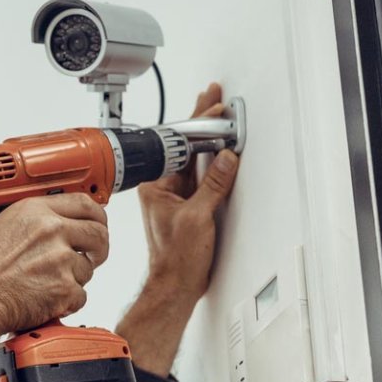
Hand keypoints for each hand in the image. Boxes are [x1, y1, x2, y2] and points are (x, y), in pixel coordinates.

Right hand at [0, 193, 108, 351]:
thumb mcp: (6, 226)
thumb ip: (37, 221)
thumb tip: (62, 224)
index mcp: (37, 211)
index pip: (85, 204)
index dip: (97, 216)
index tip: (98, 224)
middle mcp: (52, 231)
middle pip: (98, 234)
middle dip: (98, 248)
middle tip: (92, 256)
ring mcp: (61, 260)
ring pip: (88, 269)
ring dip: (74, 279)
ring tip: (45, 284)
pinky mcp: (65, 289)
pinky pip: (81, 295)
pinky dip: (66, 302)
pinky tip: (44, 300)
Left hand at [136, 82, 239, 302]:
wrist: (176, 285)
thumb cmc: (176, 259)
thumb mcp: (198, 217)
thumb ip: (213, 185)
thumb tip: (224, 158)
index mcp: (157, 187)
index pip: (179, 147)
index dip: (198, 125)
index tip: (213, 109)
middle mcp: (163, 189)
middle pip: (184, 147)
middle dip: (200, 122)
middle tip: (213, 97)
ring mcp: (175, 196)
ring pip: (193, 159)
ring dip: (206, 137)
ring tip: (216, 114)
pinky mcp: (188, 205)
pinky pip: (200, 175)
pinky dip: (211, 159)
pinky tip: (219, 147)